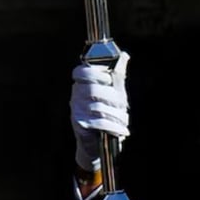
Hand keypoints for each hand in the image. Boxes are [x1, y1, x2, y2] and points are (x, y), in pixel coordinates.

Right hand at [70, 52, 129, 170]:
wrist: (99, 144)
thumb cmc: (108, 114)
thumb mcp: (115, 93)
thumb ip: (117, 74)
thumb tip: (123, 55)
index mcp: (82, 85)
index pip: (80, 72)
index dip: (94, 73)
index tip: (108, 78)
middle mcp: (76, 96)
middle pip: (93, 89)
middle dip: (112, 97)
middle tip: (121, 103)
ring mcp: (76, 110)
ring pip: (99, 107)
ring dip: (116, 115)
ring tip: (123, 120)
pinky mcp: (79, 125)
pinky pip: (99, 122)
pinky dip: (113, 127)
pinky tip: (121, 130)